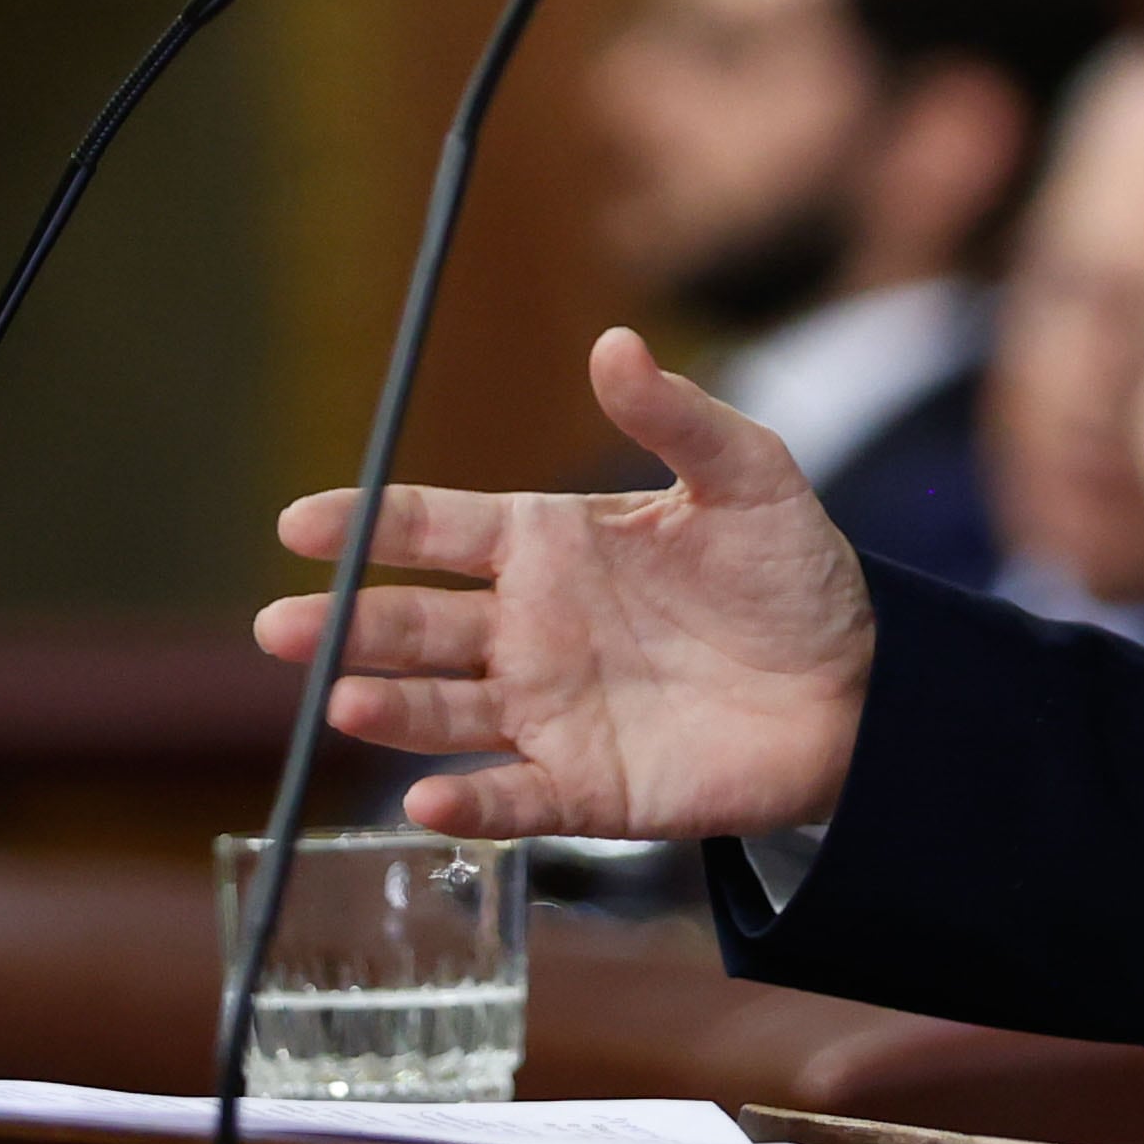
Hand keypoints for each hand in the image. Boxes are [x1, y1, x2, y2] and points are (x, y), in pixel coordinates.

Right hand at [254, 326, 874, 839]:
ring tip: (343, 697)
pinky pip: (511, 799)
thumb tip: (613, 342)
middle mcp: (530, 629)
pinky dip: (467, 801)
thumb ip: (675, 417)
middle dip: (344, 625)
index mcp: (552, 545)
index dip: (367, 523)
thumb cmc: (795, 574)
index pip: (436, 528)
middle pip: (413, 625)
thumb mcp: (749, 478)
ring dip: (388, 708)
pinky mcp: (586, 787)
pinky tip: (428, 796)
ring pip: (441, 711)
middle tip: (282, 625)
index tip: (299, 524)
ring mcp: (549, 712)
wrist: (861, 685)